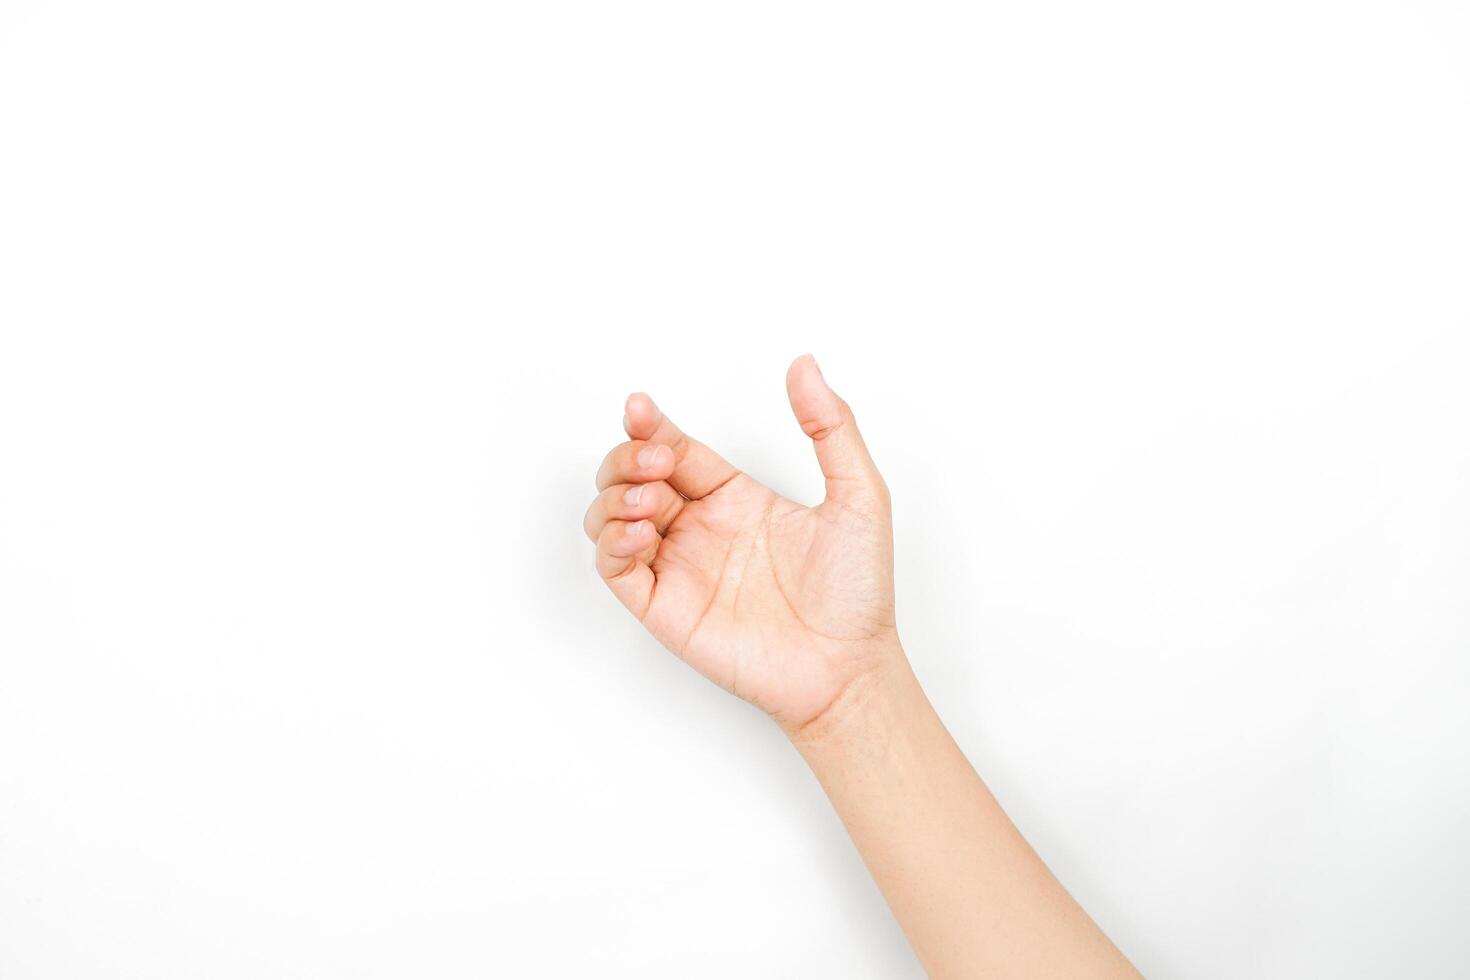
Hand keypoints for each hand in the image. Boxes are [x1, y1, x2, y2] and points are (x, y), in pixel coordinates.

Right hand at [584, 355, 898, 730]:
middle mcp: (700, 529)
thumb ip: (831, 427)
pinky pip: (615, 568)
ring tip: (650, 499)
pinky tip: (643, 533)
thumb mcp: (859, 494)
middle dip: (628, 458)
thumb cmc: (857, 593)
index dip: (649, 425)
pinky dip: (613, 543)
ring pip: (610, 517)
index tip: (640, 406)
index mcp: (736, 498)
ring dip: (614, 497)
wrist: (850, 667)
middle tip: (656, 462)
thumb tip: (805, 365)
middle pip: (632, 476)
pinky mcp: (664, 608)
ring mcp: (679, 568)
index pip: (675, 448)